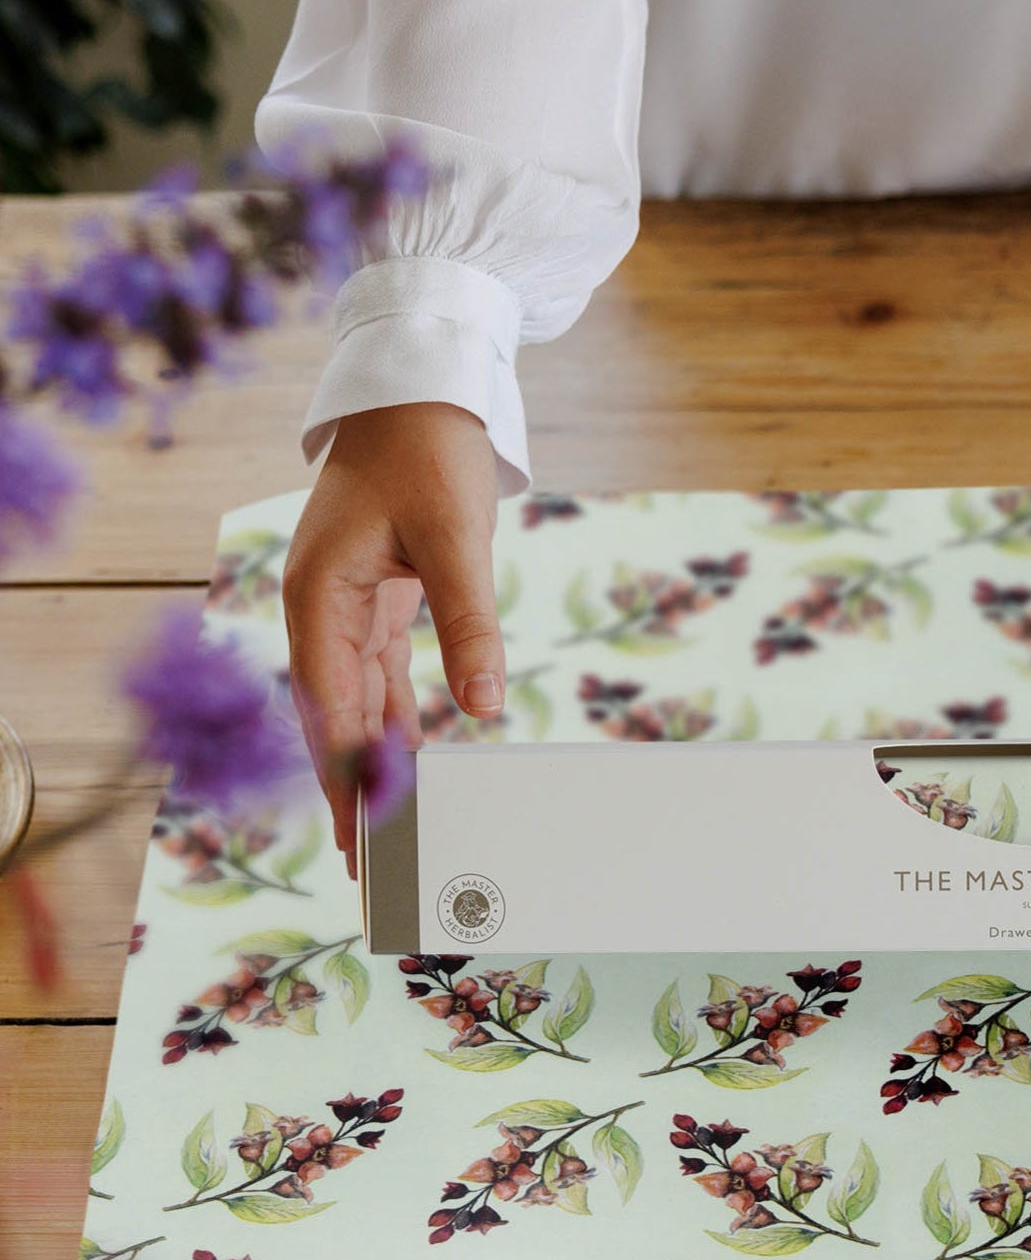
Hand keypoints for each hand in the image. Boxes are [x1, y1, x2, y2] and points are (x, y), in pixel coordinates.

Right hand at [282, 402, 502, 875]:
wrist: (421, 391)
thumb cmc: (429, 451)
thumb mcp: (457, 537)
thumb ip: (468, 623)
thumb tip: (482, 706)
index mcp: (319, 592)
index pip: (329, 703)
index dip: (345, 773)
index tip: (362, 831)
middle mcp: (319, 607)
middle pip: (331, 719)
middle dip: (349, 793)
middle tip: (366, 869)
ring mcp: (343, 607)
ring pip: (353, 707)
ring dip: (368, 770)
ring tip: (383, 840)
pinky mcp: (376, 603)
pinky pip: (378, 681)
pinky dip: (391, 729)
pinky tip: (406, 774)